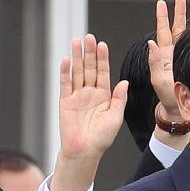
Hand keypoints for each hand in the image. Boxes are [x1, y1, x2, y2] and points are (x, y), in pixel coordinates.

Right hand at [51, 36, 128, 190]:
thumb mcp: (115, 118)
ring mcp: (77, 97)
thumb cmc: (101, 139)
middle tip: (89, 38)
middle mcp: (89, 93)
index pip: (102, 72)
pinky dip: (65, 72)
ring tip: (77, 42)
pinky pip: (65, 84)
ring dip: (77, 57)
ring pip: (77, 72)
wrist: (84, 152)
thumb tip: (124, 82)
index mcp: (103, 96)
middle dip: (89, 53)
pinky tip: (67, 60)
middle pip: (89, 68)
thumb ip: (119, 99)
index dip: (102, 59)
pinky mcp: (65, 102)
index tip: (102, 45)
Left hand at [147, 0, 189, 121]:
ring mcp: (184, 56)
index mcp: (164, 55)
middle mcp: (174, 53)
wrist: (178, 108)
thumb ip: (154, 62)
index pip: (162, 32)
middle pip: (176, 28)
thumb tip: (150, 43)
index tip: (161, 4)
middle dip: (179, 13)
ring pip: (189, 33)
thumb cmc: (166, 98)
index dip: (162, 18)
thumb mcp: (157, 80)